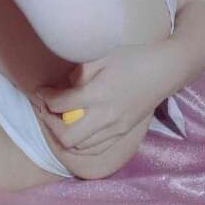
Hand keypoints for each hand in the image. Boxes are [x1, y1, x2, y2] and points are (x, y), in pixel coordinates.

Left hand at [28, 44, 160, 155]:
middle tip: (45, 110)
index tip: (41, 90)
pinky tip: (75, 133)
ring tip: (57, 121)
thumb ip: (81, 70)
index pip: (61, 104)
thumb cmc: (132, 58)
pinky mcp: (123, 133)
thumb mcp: (103, 54)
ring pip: (80, 147)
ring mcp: (115, 128)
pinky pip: (96, 149)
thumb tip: (66, 85)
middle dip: (49, 124)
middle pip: (66, 136)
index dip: (45, 97)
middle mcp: (105, 116)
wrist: (164, 72)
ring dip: (63, 136)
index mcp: (98, 93)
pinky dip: (80, 145)